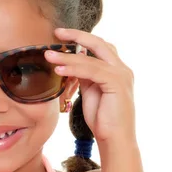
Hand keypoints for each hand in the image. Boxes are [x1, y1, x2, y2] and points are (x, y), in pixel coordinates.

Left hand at [45, 28, 135, 142]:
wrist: (115, 139)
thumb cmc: (102, 119)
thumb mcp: (90, 92)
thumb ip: (84, 77)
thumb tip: (69, 65)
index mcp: (116, 69)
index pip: (99, 46)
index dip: (81, 39)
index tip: (61, 35)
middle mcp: (122, 69)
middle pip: (99, 43)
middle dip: (77, 36)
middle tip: (57, 32)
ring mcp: (121, 75)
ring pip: (91, 58)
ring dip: (67, 56)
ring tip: (48, 55)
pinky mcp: (117, 84)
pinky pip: (92, 71)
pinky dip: (74, 69)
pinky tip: (59, 70)